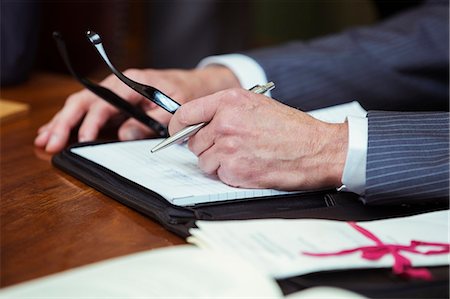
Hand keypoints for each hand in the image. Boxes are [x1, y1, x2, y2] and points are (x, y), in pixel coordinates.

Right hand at [34, 66, 239, 152]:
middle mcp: (118, 85)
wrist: (193, 85)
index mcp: (132, 82)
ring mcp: (114, 94)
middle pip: (84, 101)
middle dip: (65, 122)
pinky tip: (56, 131)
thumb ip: (152, 122)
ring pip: (81, 105)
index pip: (105, 102)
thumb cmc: (185, 93)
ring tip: (44, 139)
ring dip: (61, 122)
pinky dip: (72, 122)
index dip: (92, 121)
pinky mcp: (114, 103)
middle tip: (50, 142)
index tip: (84, 139)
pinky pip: (89, 111)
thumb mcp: (176, 107)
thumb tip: (123, 136)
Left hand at [169, 88, 348, 190]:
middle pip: (193, 141)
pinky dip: (230, 174)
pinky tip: (250, 166)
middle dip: (206, 146)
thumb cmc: (291, 128)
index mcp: (229, 101)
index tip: (179, 133)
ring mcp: (228, 148)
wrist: (318, 149)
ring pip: (204, 161)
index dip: (179, 126)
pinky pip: (218, 175)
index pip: (185, 113)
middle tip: (229, 147)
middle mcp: (225, 123)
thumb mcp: (256, 105)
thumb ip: (223, 111)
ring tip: (244, 156)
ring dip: (218, 162)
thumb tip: (197, 124)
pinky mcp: (234, 171)